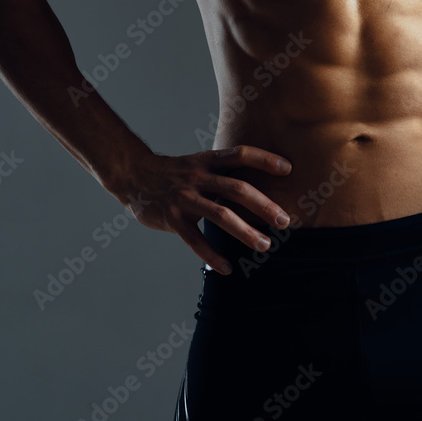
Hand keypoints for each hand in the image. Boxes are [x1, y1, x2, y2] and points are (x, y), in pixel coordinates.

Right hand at [104, 146, 292, 274]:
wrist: (133, 176)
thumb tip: (259, 185)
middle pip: (236, 189)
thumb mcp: (198, 163)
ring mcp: (183, 197)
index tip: (288, 169)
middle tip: (285, 221)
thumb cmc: (174, 173)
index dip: (264, 159)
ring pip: (219, 215)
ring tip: (264, 245)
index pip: (240, 154)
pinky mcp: (171, 218)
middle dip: (264, 205)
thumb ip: (223, 172)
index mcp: (207, 161)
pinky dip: (211, 255)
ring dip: (245, 232)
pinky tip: (226, 268)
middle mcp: (197, 177)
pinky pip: (194, 240)